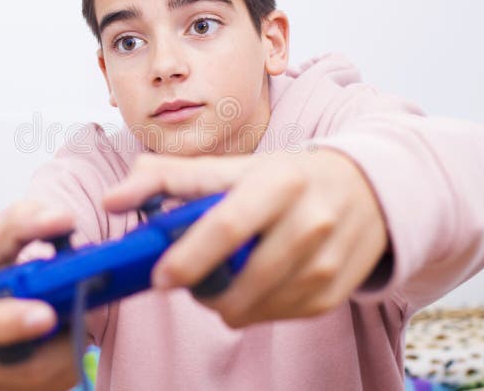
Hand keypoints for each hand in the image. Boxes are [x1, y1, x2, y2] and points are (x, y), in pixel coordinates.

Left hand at [103, 148, 387, 327]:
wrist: (369, 188)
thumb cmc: (288, 176)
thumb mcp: (235, 167)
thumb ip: (169, 178)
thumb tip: (113, 198)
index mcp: (279, 180)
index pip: (227, 225)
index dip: (189, 257)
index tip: (160, 278)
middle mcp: (310, 219)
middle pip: (243, 280)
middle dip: (203, 290)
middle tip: (184, 279)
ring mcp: (328, 260)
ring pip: (256, 307)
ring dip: (226, 301)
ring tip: (224, 276)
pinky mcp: (336, 291)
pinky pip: (278, 316)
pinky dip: (256, 307)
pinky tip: (258, 282)